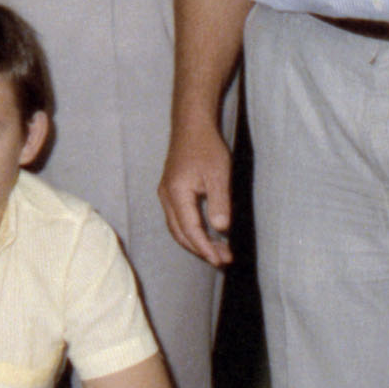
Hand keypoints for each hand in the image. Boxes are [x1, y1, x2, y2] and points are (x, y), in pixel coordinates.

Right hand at [162, 131, 237, 269]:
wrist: (191, 126)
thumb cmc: (207, 147)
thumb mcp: (219, 175)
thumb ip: (219, 202)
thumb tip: (220, 229)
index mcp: (177, 194)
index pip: (190, 230)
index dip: (205, 248)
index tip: (220, 261)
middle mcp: (166, 197)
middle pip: (180, 233)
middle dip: (201, 249)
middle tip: (223, 259)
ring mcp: (165, 194)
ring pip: (177, 228)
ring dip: (195, 242)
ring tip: (217, 250)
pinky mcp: (169, 191)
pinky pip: (177, 219)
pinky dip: (190, 231)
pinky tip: (205, 232)